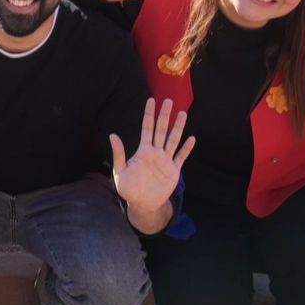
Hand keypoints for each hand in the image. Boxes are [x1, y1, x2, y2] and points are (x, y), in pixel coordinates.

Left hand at [111, 98, 194, 228]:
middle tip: (168, 100)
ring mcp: (165, 161)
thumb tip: (113, 135)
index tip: (150, 100)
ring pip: (173, 140)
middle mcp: (155, 152)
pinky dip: (186, 149)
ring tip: (182, 113)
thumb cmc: (129, 188)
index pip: (146, 128)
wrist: (142, 204)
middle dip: (164, 115)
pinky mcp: (173, 171)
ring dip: (178, 128)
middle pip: (161, 130)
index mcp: (143, 150)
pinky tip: (191, 139)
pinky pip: (181, 157)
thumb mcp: (120, 171)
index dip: (149, 114)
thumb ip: (119, 153)